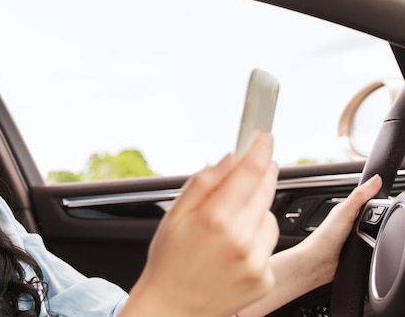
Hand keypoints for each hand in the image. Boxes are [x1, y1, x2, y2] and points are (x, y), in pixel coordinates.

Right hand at [123, 133, 278, 316]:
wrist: (172, 308)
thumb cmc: (169, 261)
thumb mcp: (174, 215)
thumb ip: (203, 183)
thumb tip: (228, 159)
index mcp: (215, 219)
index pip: (250, 172)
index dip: (260, 150)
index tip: (265, 138)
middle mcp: (240, 239)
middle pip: (265, 190)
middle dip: (262, 174)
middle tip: (252, 168)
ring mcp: (255, 261)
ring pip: (270, 217)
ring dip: (256, 211)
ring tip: (230, 225)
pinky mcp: (264, 278)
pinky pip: (269, 244)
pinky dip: (256, 239)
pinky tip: (234, 249)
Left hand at [295, 174, 381, 285]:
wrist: (317, 264)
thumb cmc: (324, 238)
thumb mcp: (344, 213)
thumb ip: (359, 196)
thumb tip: (375, 179)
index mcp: (346, 210)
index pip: (367, 199)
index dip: (379, 198)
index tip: (391, 197)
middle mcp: (349, 222)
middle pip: (373, 216)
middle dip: (381, 217)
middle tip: (386, 219)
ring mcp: (353, 237)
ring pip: (373, 231)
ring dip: (378, 233)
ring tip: (380, 233)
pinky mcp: (356, 251)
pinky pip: (371, 245)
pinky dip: (376, 245)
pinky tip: (377, 246)